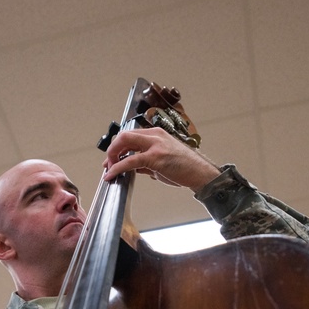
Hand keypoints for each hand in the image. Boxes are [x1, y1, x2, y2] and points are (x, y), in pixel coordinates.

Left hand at [102, 127, 219, 191]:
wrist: (200, 174)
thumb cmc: (185, 168)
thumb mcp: (162, 162)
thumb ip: (146, 163)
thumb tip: (131, 167)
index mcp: (157, 134)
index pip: (130, 135)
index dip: (117, 146)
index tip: (112, 158)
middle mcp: (155, 136)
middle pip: (124, 135)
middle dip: (112, 149)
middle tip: (108, 163)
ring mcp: (155, 145)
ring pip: (124, 142)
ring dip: (112, 156)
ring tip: (109, 169)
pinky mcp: (156, 158)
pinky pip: (131, 160)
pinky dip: (117, 167)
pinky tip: (112, 174)